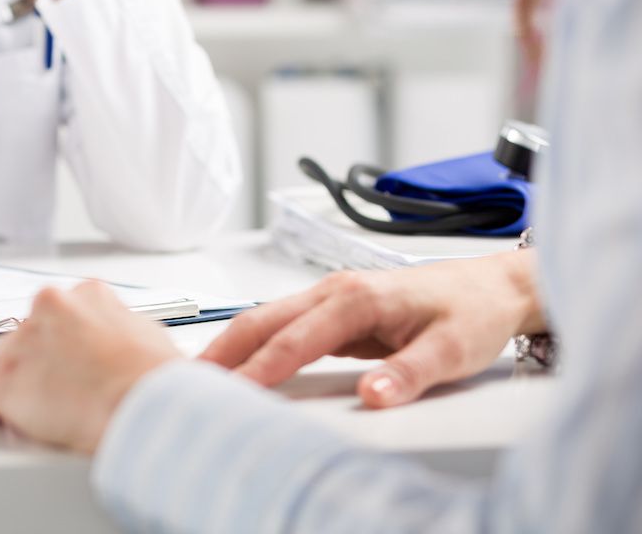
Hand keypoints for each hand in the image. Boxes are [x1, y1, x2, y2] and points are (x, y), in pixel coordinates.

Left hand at [0, 281, 180, 453]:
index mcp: (88, 295)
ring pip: (0, 358)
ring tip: (36, 410)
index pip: (58, 314)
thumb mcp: (153, 335)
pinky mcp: (1, 378)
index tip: (68, 364)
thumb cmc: (155, 382)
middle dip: (37, 362)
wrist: (145, 407)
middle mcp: (49, 307)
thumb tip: (129, 338)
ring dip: (13, 381)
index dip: (62, 345)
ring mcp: (22, 342)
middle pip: (26, 335)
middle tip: (57, 392)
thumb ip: (126, 328)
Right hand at [200, 249, 543, 407]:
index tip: (232, 390)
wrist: (494, 286)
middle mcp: (334, 290)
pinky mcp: (335, 310)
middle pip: (263, 319)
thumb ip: (408, 374)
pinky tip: (241, 362)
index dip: (261, 368)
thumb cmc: (472, 311)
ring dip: (233, 344)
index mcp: (355, 297)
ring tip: (201, 373)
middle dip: (224, 348)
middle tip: (188, 378)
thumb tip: (372, 397)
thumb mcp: (451, 350)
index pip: (294, 338)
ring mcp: (331, 297)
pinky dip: (255, 342)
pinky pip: (284, 325)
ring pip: (267, 318)